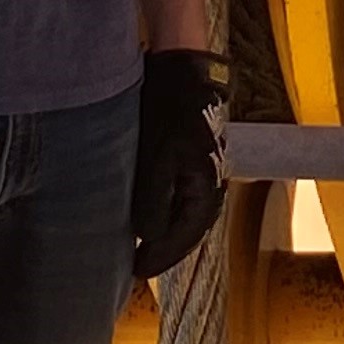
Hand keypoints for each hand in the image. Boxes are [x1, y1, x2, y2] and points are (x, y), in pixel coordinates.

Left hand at [130, 51, 226, 282]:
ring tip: (137, 248)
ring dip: (162, 234)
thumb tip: (149, 236)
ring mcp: (202, 174)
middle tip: (134, 268)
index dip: (158, 259)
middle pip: (185, 233)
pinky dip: (164, 214)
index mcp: (205, 193)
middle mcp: (209, 188)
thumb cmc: (170, 112)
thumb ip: (153, 202)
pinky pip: (179, 200)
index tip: (135, 273)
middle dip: (161, 252)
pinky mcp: (190, 161)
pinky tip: (147, 217)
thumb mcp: (157, 158)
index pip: (182, 240)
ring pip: (182, 217)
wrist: (184, 70)